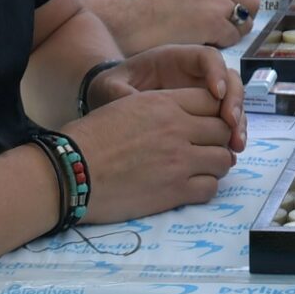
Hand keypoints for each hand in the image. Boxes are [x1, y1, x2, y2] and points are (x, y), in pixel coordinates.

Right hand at [63, 86, 241, 222]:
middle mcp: (178, 128)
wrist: (71, 172)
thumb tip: (183, 118)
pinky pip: (211, 188)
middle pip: (222, 130)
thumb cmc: (91, 138)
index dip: (214, 113)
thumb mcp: (127, 106)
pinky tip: (189, 187)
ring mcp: (180, 161)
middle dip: (218, 140)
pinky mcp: (175, 191)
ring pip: (223, 160)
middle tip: (205, 149)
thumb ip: (161, 107)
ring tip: (199, 169)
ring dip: (214, 165)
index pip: (212, 101)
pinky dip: (204, 188)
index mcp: (164, 103)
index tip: (206, 125)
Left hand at [103, 45, 248, 148]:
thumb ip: (120, 93)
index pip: (207, 58)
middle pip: (229, 80)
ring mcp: (203, 96)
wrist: (111, 101)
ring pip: (232, 103)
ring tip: (236, 145)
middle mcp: (195, 76)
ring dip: (238, 122)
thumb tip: (130, 104)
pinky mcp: (205, 116)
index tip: (215, 94)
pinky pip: (225, 123)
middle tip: (231, 124)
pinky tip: (230, 152)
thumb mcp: (110, 86)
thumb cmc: (112, 87)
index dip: (216, 73)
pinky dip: (231, 136)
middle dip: (235, 101)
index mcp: (175, 59)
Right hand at [146, 0, 262, 48]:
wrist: (133, 18)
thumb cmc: (153, 9)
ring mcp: (218, 3)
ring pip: (246, 21)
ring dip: (235, 32)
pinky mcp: (213, 23)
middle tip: (228, 30)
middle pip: (253, 1)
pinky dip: (222, 44)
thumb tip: (230, 7)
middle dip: (245, 18)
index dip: (244, 4)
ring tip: (213, 38)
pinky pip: (233, 38)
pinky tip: (203, 43)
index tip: (235, 16)